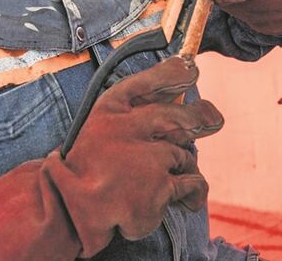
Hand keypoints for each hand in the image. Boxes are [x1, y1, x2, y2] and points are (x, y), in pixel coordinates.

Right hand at [45, 56, 223, 251]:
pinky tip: (187, 200)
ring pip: (185, 155)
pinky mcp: (160, 189)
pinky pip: (192, 184)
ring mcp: (147, 160)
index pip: (147, 82)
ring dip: (183, 165)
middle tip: (213, 120)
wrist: (68, 213)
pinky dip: (192, 193)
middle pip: (178, 117)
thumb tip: (178, 99)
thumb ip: (132, 114)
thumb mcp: (98, 128)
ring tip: (163, 179)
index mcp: (109, 110)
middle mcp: (129, 129)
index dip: (173, 74)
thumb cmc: (85, 169)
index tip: (191, 69)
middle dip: (200, 117)